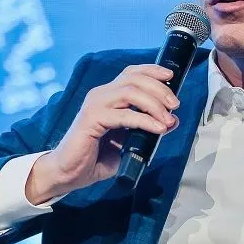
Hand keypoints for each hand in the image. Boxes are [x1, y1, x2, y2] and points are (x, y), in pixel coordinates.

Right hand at [26, 64, 180, 202]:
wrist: (68, 173)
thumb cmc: (95, 157)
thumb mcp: (128, 141)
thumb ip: (147, 129)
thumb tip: (171, 121)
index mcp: (108, 96)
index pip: (132, 73)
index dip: (152, 70)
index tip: (171, 75)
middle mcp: (100, 95)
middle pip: (134, 79)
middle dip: (160, 89)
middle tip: (175, 105)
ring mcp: (95, 106)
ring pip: (130, 92)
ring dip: (154, 103)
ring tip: (168, 119)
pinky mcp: (91, 120)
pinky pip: (124, 115)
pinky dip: (144, 121)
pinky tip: (157, 129)